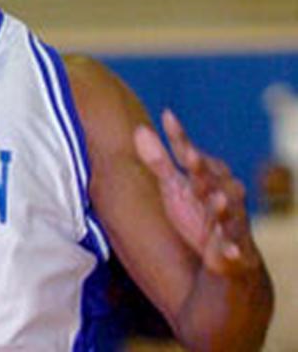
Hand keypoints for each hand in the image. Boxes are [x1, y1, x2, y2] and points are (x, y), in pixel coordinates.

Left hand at [134, 110, 260, 275]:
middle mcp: (222, 194)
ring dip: (222, 206)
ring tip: (217, 200)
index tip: (167, 116)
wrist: (229, 259)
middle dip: (202, 169)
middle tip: (190, 155)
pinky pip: (236, 250)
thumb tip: (139, 128)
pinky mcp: (237, 250)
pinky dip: (232, 250)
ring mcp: (232, 222)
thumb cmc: (198, 216)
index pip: (190, 154)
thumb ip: (160, 161)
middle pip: (212, 179)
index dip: (179, 138)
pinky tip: (228, 252)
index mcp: (204, 177)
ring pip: (230, 212)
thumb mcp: (176, 188)